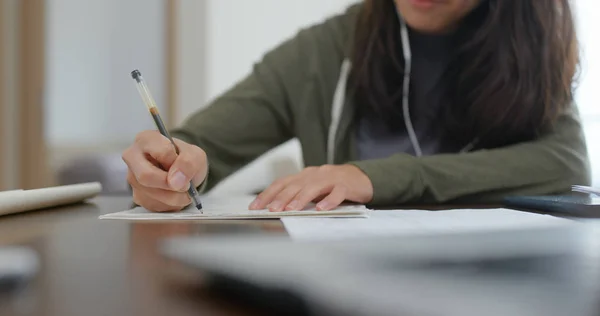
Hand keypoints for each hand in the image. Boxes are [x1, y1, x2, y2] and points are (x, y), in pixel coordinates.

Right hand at [122, 130, 207, 211]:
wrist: (183, 173)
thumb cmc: (185, 159)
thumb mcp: (195, 155)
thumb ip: (188, 162)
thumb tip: (176, 181)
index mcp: (146, 139)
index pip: (162, 152)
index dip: (177, 163)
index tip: (185, 167)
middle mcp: (133, 157)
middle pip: (146, 176)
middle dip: (170, 185)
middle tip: (185, 186)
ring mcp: (132, 178)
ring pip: (151, 194)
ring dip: (174, 197)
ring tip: (183, 190)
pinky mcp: (137, 196)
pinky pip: (153, 205)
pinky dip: (170, 205)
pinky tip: (174, 196)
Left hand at [249, 165, 372, 211]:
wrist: (361, 178)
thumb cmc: (332, 186)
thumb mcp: (313, 190)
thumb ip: (297, 196)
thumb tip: (275, 210)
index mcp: (304, 176)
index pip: (281, 183)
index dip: (267, 194)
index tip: (254, 207)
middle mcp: (314, 174)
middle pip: (295, 185)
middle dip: (281, 198)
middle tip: (271, 209)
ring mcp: (331, 178)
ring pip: (313, 187)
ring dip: (301, 199)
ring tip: (291, 210)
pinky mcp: (346, 185)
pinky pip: (337, 192)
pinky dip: (329, 201)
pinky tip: (321, 209)